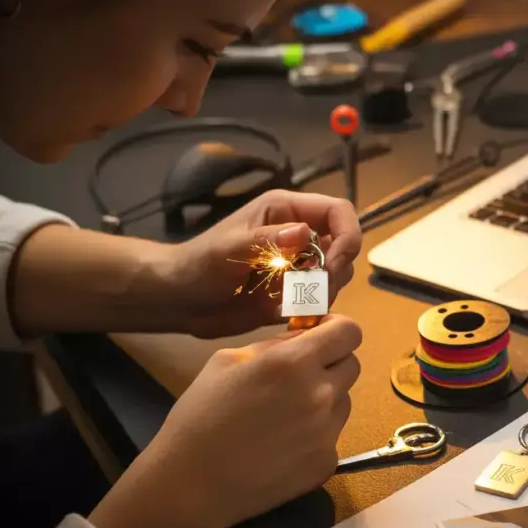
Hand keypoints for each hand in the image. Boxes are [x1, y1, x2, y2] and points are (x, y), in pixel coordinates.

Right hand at [88, 314, 360, 527]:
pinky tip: (282, 444)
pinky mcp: (327, 463)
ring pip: (343, 401)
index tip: (322, 334)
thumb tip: (303, 337)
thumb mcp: (228, 360)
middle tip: (300, 375)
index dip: (337, 328)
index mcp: (295, 363)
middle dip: (331, 363)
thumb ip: (274, 344)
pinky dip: (315, 434)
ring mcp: (328, 433)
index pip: (349, 332)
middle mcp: (321, 395)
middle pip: (352, 365)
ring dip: (325, 399)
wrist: (191, 484)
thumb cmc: (201, 415)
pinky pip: (332, 436)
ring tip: (285, 414)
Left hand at [159, 190, 361, 337]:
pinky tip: (288, 316)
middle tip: (311, 292)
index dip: (347, 236)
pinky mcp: (295, 291)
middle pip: (344, 244)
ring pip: (338, 274)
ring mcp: (299, 264)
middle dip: (336, 270)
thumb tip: (305, 234)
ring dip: (325, 292)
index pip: (339, 212)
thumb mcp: (229, 249)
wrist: (180, 300)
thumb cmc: (197, 265)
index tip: (332, 266)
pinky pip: (322, 297)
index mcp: (286, 211)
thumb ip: (267, 241)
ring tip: (293, 305)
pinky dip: (314, 308)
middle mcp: (299, 234)